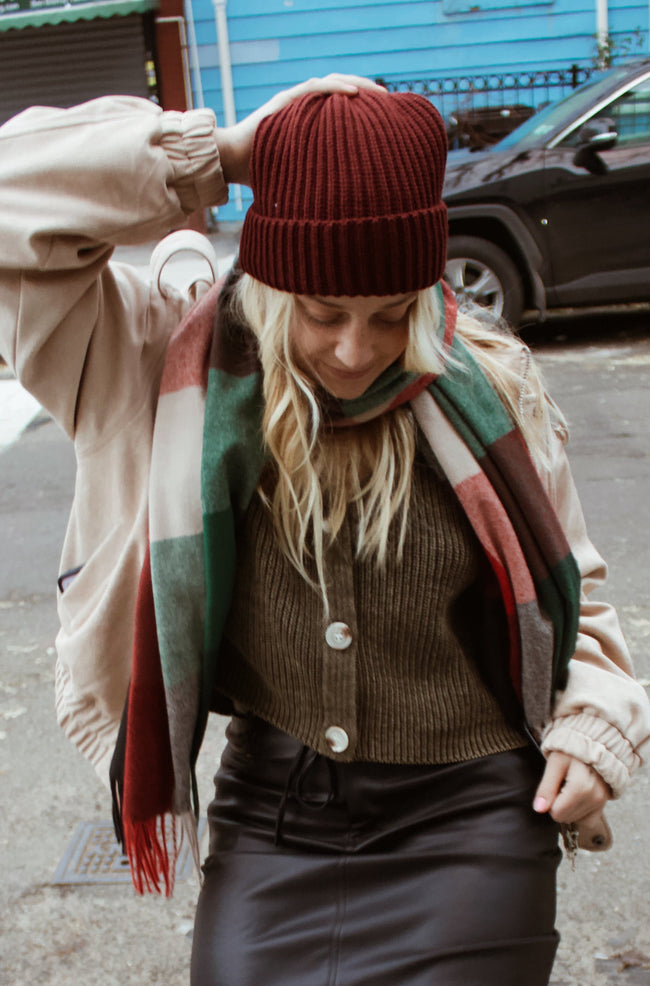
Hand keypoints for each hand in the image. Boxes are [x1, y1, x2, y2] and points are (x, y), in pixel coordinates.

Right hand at [217, 74, 386, 185]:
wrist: (231, 164)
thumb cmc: (262, 177)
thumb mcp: (299, 182)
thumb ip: (316, 189)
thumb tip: (339, 224)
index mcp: (310, 127)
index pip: (343, 112)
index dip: (365, 114)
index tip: (388, 125)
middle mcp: (305, 111)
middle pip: (344, 94)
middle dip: (370, 97)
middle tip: (393, 107)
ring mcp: (295, 103)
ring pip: (334, 84)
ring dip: (360, 86)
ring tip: (382, 95)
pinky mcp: (284, 101)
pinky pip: (315, 89)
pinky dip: (337, 88)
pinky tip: (356, 93)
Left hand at [533, 751, 610, 823]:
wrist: (594, 742)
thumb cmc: (572, 750)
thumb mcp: (555, 763)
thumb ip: (546, 787)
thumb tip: (539, 809)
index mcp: (581, 787)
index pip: (557, 813)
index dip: (550, 800)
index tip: (555, 783)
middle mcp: (594, 798)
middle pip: (566, 817)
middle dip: (560, 803)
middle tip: (563, 782)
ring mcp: (602, 802)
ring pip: (576, 820)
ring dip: (570, 807)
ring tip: (571, 786)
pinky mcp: (604, 804)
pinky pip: (589, 820)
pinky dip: (580, 812)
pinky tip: (578, 796)